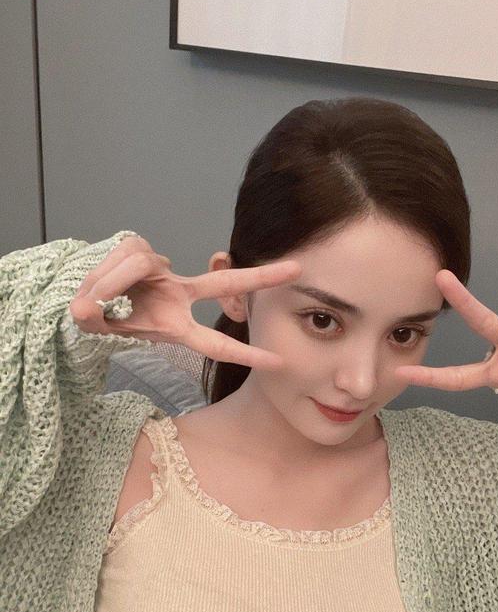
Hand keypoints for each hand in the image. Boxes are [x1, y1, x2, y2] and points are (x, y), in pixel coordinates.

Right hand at [68, 234, 301, 370]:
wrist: (84, 297)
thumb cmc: (104, 320)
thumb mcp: (102, 326)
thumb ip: (96, 317)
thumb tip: (86, 308)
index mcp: (176, 325)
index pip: (215, 342)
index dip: (244, 353)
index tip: (278, 362)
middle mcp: (178, 295)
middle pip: (224, 284)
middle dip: (261, 277)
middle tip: (298, 269)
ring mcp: (163, 272)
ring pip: (140, 265)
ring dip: (110, 281)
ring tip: (95, 298)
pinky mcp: (144, 249)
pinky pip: (128, 253)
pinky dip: (106, 269)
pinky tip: (100, 278)